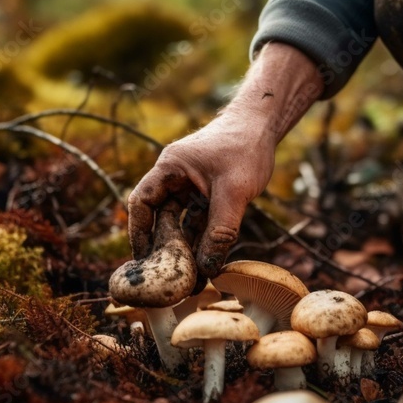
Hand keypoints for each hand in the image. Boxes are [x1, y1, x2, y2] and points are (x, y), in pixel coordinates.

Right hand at [127, 42, 324, 276]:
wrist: (264, 124)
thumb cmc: (245, 147)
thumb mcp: (234, 192)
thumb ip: (221, 232)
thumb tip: (208, 269)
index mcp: (170, 168)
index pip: (142, 203)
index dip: (138, 232)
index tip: (142, 260)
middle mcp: (176, 177)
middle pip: (160, 217)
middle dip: (165, 247)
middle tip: (169, 278)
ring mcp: (192, 185)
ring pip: (182, 221)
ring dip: (186, 246)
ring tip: (191, 277)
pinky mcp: (208, 192)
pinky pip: (199, 219)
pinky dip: (202, 238)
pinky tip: (207, 261)